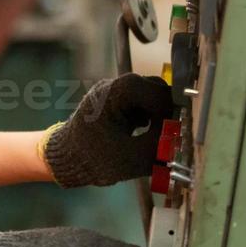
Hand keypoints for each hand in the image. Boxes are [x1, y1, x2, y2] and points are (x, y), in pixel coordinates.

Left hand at [42, 73, 173, 186]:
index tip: (172, 133)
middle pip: (156, 89)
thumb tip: (181, 140)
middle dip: (166, 113)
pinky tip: (147, 138)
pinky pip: (143, 105)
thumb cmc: (90, 158)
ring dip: (159, 116)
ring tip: (158, 139)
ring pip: (151, 97)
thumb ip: (159, 147)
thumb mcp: (130, 158)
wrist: (64, 159)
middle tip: (170, 136)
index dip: (169, 112)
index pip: (156, 91)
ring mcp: (115, 93)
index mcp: (115, 92)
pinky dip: (151, 119)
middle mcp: (115, 86)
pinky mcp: (117, 103)